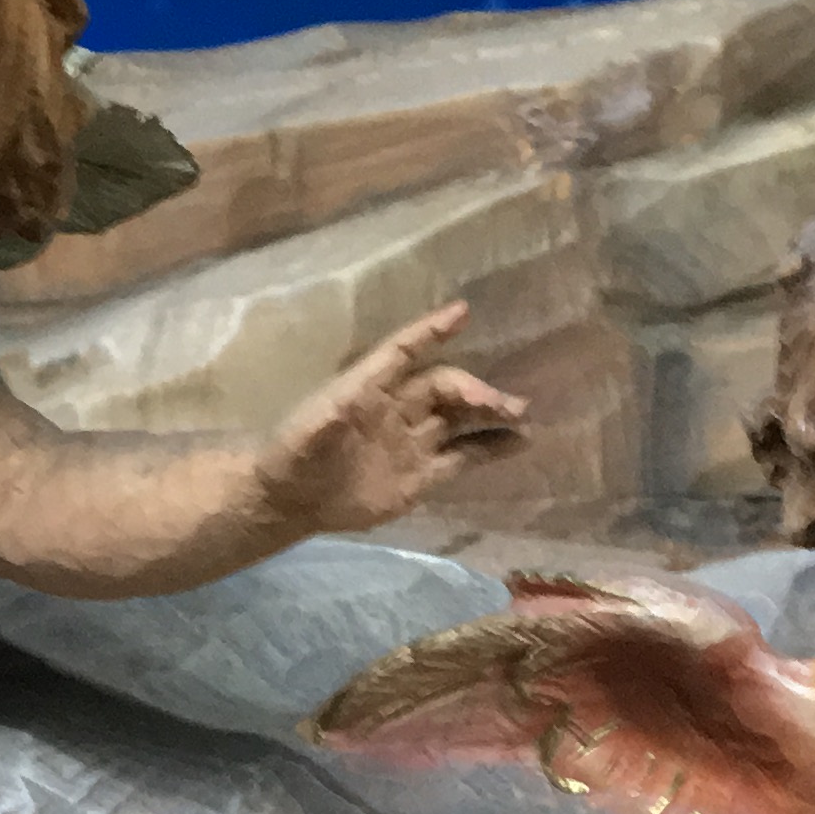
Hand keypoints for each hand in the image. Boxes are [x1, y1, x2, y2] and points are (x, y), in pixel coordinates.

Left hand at [254, 306, 527, 535]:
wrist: (291, 500)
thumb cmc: (293, 456)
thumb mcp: (306, 435)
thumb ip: (326, 421)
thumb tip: (342, 406)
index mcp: (369, 388)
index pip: (404, 351)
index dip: (430, 332)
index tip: (462, 313)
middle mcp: (397, 408)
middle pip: (442, 387)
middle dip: (475, 390)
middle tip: (506, 404)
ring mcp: (413, 441)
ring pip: (460, 419)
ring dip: (490, 414)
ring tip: (523, 416)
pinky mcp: (422, 476)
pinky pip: (463, 457)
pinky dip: (491, 448)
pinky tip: (519, 443)